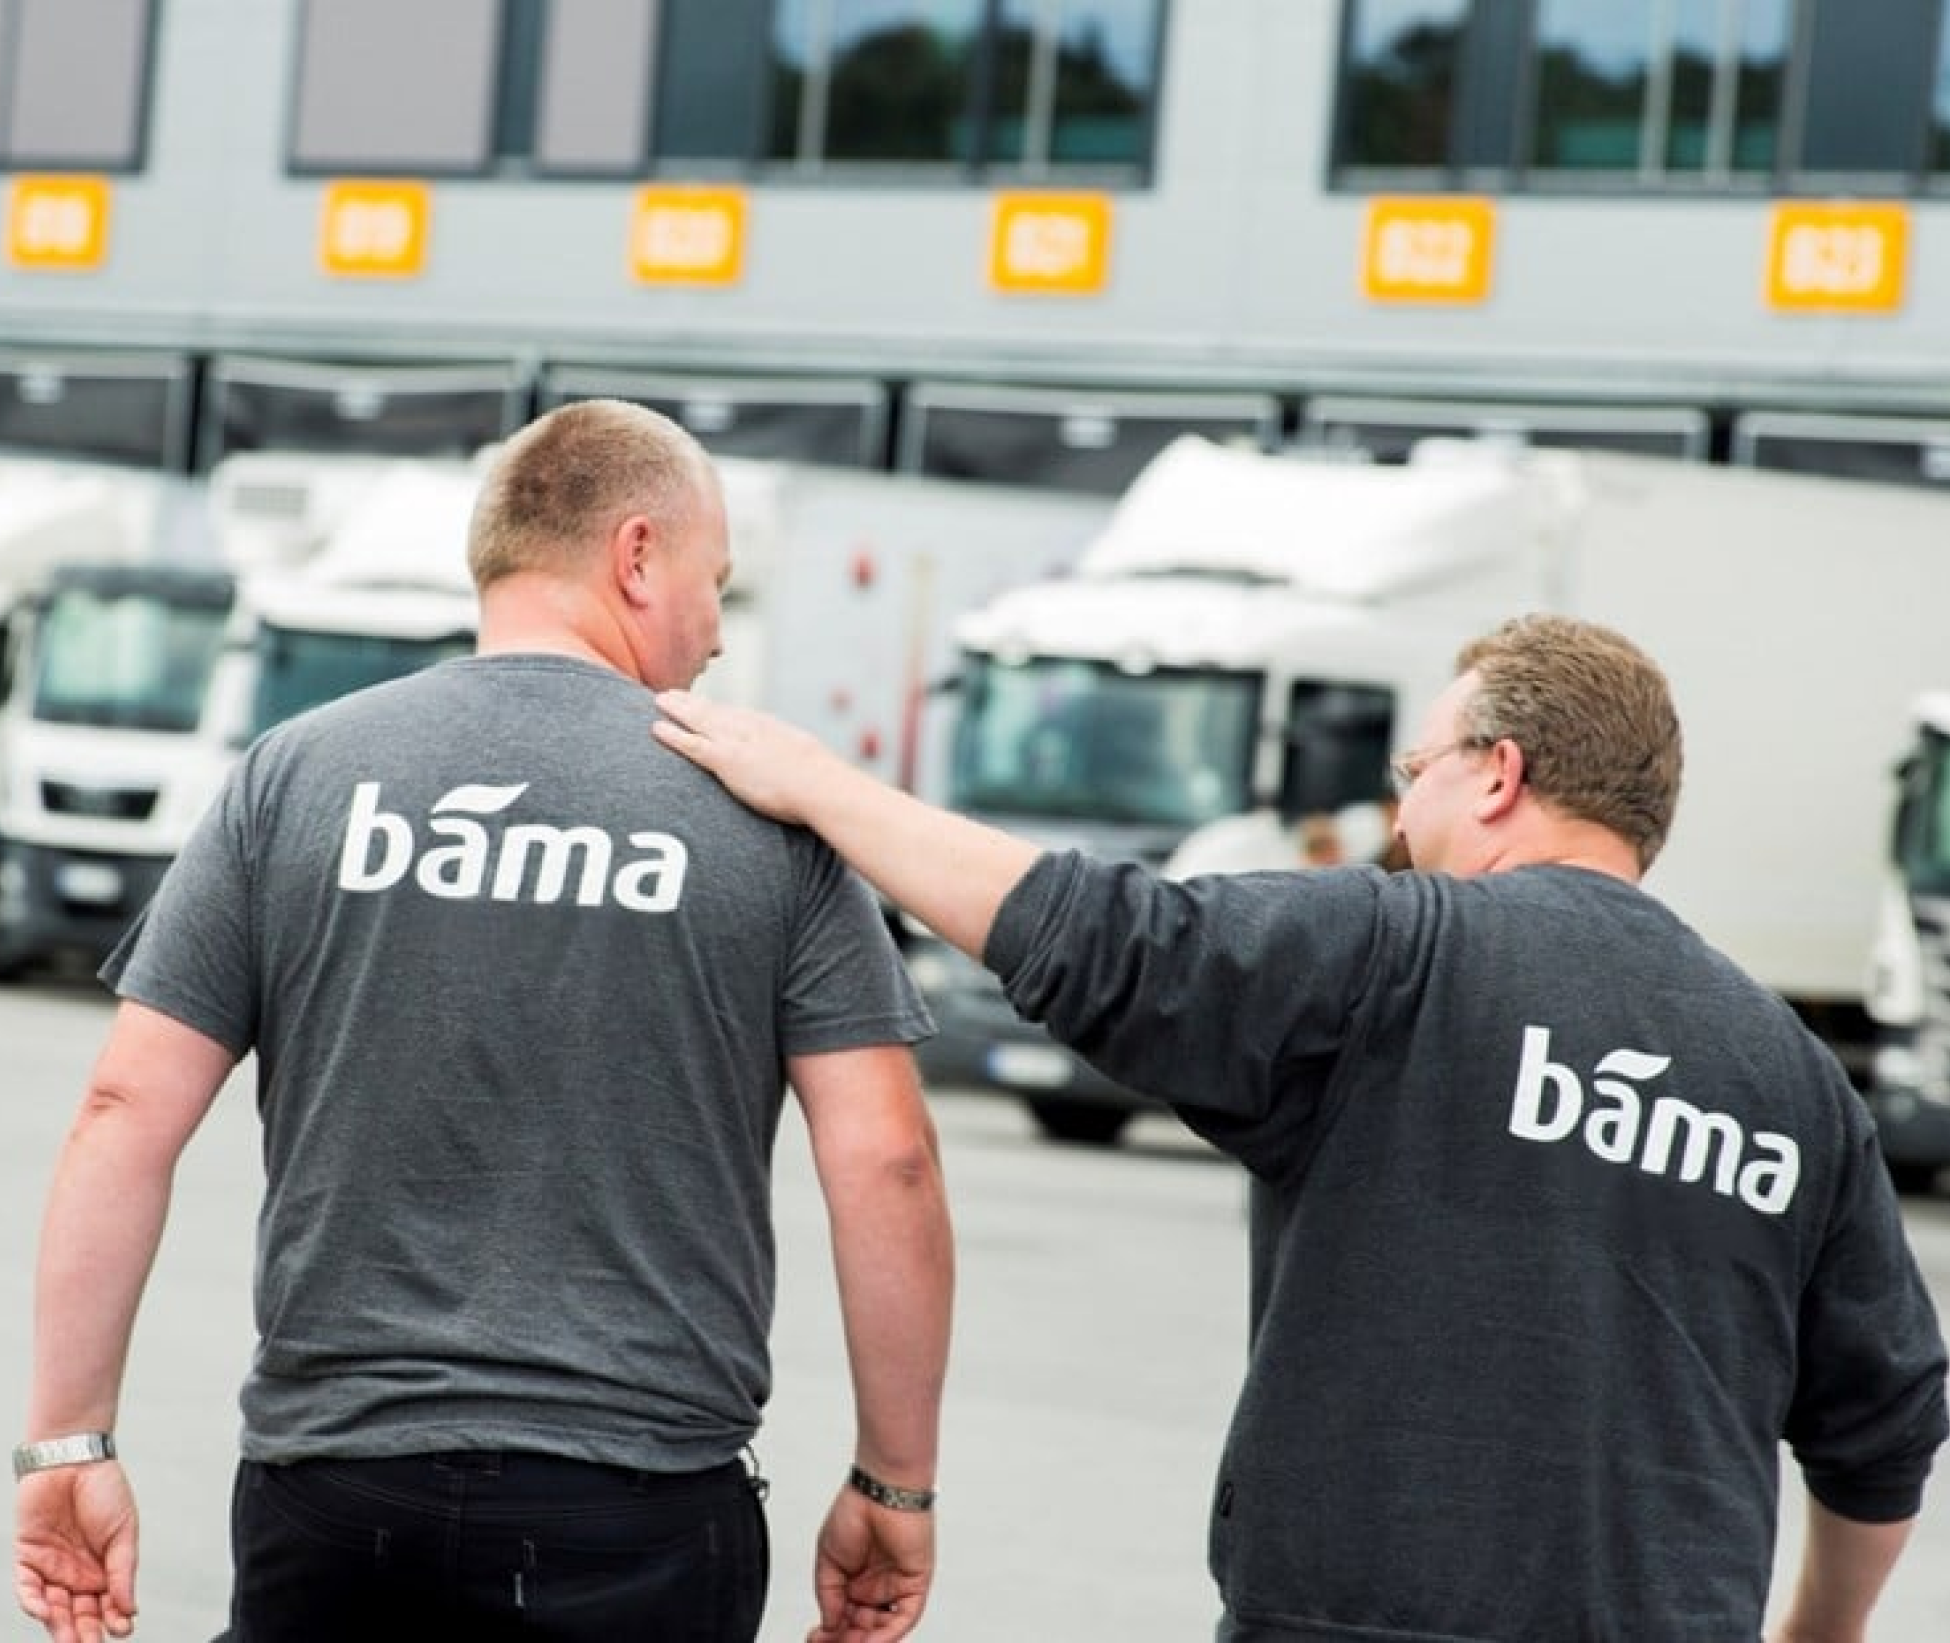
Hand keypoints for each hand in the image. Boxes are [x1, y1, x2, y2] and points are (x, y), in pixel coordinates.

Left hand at [14, 1462, 138, 1641]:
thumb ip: (123, 1571)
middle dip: (86, 1633)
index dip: (114, 1619)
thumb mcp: (125, 1532)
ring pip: (53, 1609)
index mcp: (104, 1569)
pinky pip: (28, 1589)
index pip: (107, 1605)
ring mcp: (51, 1569)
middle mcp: (77, 1574)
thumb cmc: (105, 1490)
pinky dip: (35, 1604)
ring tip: (71, 1641)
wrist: (75, 1459)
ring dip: (61, 1627)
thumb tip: (130, 1609)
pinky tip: (48, 1612)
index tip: (123, 1628)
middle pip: (79, 1614)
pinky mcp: (27, 1559)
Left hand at [653, 691, 843, 824]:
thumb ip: (796, 761)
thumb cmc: (821, 781)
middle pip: (714, 710)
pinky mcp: (726, 759)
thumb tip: (803, 769)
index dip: (716, 708)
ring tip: (658, 701)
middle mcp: (750, 728)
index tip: (703, 702)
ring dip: (677, 709)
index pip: (735, 714)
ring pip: (698, 719)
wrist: (820, 785)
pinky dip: (673, 735)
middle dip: (692, 701)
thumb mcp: (808, 763)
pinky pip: (692, 744)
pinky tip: (656, 728)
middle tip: (672, 694)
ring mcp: (736, 742)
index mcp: (769, 727)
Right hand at [806, 1486, 934, 1641]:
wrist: (881, 1488)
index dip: (831, 1632)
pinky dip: (888, 1634)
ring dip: (865, 1640)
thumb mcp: (828, 1557)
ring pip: (883, 1627)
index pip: (844, 1617)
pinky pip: (904, 1617)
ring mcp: (895, 1585)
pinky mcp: (915, 1583)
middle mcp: (876, 1585)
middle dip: (846, 1639)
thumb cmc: (856, 1508)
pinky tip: (871, 1641)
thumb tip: (828, 1624)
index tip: (816, 1639)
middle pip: (863, 1626)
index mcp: (855, 1579)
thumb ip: (828, 1595)